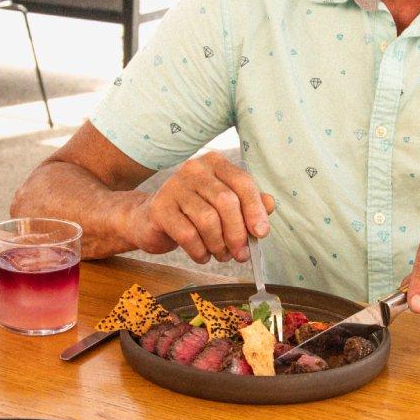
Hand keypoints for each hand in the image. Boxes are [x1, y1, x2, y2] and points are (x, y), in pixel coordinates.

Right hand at [125, 151, 273, 263]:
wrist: (149, 220)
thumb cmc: (193, 213)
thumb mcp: (223, 206)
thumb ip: (248, 203)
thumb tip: (269, 205)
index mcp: (215, 164)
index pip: (243, 182)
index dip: (255, 210)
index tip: (261, 233)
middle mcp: (194, 169)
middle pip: (226, 202)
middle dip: (237, 233)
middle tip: (241, 254)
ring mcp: (174, 186)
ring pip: (208, 220)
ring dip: (219, 245)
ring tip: (221, 255)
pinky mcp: (160, 208)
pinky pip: (188, 234)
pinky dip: (199, 251)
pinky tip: (202, 255)